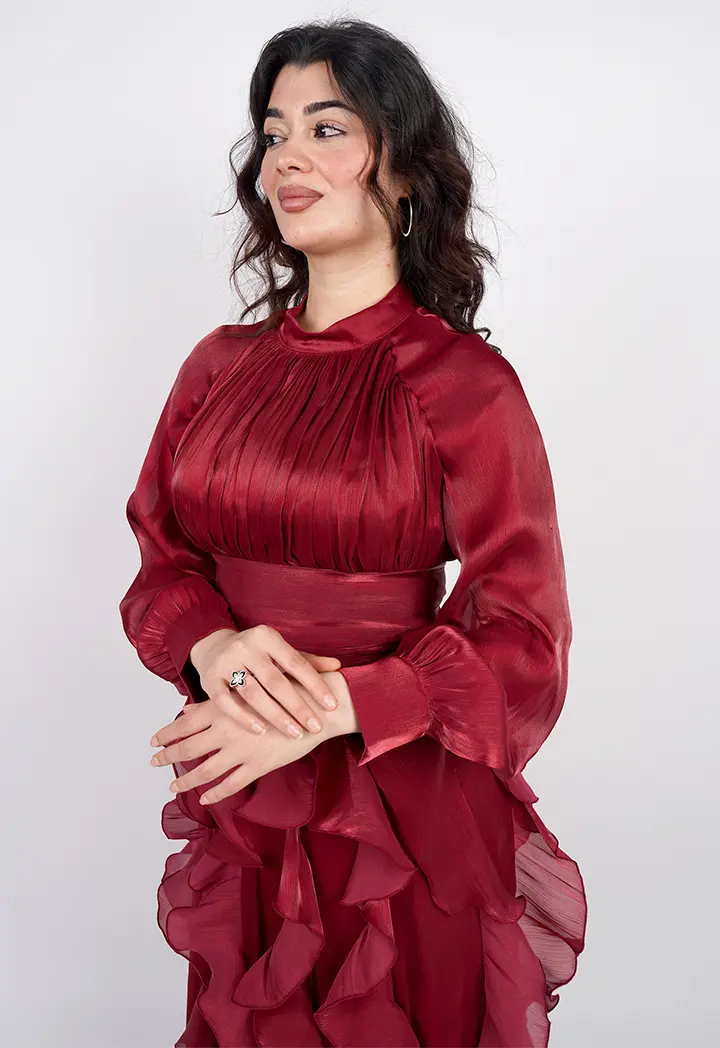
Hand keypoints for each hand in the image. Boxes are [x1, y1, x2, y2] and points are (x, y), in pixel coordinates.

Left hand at [149, 670, 348, 804]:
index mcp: (223, 707)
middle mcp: (227, 729)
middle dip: (168, 757)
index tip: (153, 740)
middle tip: (154, 763)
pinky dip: (215, 794)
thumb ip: (218, 701)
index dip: (167, 733)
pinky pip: (230, 784)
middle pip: (188, 747)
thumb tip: (189, 710)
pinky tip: (205, 798)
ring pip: (205, 770)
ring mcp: (241, 749)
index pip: (185, 723)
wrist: (315, 708)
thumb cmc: (285, 691)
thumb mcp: (249, 688)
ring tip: (173, 788)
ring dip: (186, 781)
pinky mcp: (257, 765)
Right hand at [188, 624, 342, 738]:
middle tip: (316, 726)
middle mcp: (245, 647)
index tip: (332, 705)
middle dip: (298, 706)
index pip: (296, 663)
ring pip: (253, 694)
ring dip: (276, 716)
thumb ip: (307, 660)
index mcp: (267, 636)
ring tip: (295, 733)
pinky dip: (243, 718)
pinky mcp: (208, 680)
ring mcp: (225, 663)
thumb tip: (338, 666)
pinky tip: (261, 731)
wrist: (214, 647)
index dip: (316, 684)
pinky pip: (226, 703)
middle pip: (276, 681)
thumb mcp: (280, 651)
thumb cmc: (257, 654)